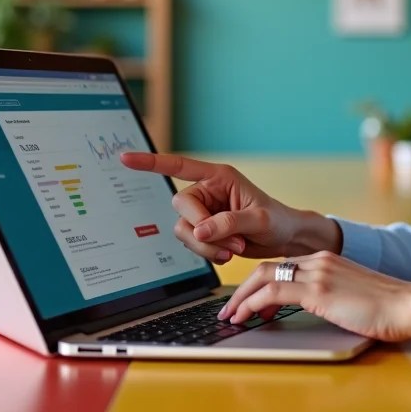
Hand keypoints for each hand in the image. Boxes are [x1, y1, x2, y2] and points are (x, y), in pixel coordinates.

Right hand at [120, 152, 340, 263]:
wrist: (284, 238)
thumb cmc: (277, 220)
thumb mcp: (257, 219)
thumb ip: (228, 222)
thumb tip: (199, 229)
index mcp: (218, 176)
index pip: (179, 166)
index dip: (151, 162)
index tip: (125, 158)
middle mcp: (207, 192)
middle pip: (181, 208)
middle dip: (202, 230)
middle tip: (231, 243)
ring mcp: (203, 212)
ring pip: (183, 230)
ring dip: (206, 245)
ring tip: (233, 250)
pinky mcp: (204, 231)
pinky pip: (191, 243)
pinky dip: (207, 252)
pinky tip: (228, 253)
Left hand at [221, 251, 410, 342]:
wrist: (408, 305)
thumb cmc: (388, 306)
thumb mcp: (353, 294)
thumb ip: (332, 294)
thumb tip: (317, 308)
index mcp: (326, 259)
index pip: (282, 266)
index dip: (259, 284)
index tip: (248, 302)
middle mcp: (318, 260)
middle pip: (266, 268)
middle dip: (242, 289)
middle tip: (229, 309)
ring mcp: (318, 273)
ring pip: (263, 277)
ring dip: (241, 298)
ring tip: (230, 316)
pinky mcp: (319, 290)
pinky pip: (274, 294)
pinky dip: (252, 304)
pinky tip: (245, 317)